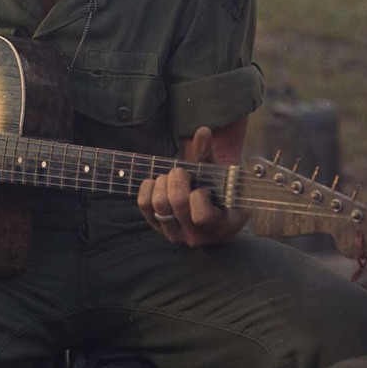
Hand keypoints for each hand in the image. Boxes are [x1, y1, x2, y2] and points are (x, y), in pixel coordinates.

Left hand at [137, 127, 248, 245]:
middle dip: (177, 178)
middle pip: (176, 203)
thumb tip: (202, 131)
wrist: (214, 216)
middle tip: (183, 172)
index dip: (200, 195)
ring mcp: (174, 234)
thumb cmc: (221, 195)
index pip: (201, 214)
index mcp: (217, 226)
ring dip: (163, 182)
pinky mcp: (157, 228)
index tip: (205, 188)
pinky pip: (144, 205)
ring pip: (158, 204)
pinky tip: (158, 182)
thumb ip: (210, 156)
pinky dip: (148, 187)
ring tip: (172, 178)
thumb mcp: (222, 178)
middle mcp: (194, 236)